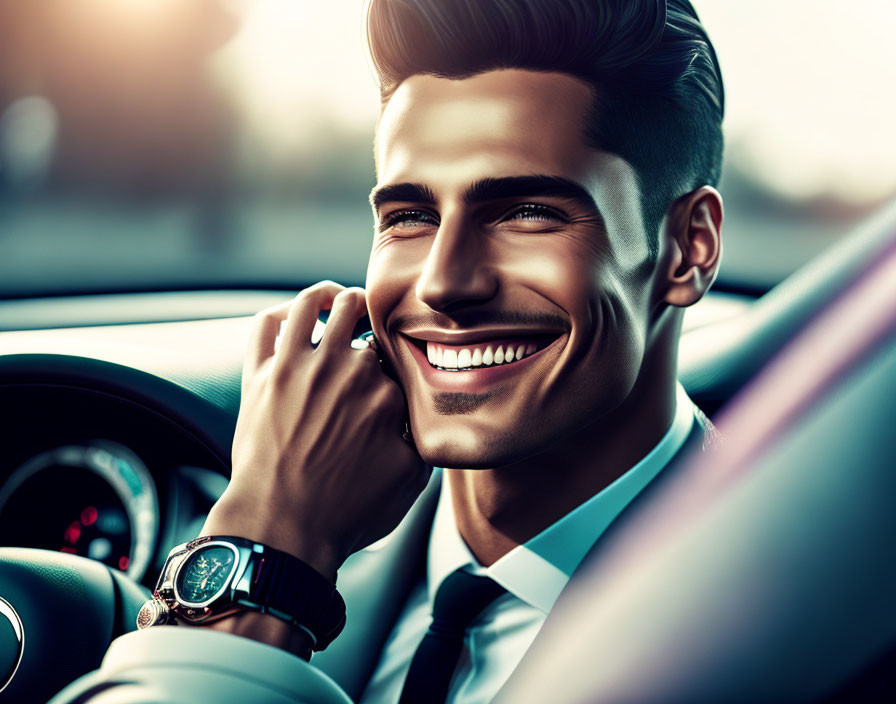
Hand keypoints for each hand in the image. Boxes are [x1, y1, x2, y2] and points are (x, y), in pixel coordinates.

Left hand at [202, 281, 430, 581]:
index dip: (398, 353)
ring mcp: (299, 366)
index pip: (397, 350)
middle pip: (362, 317)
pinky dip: (284, 310)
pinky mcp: (262, 374)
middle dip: (369, 320)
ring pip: (317, 301)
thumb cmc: (346, 513)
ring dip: (333, 297)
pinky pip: (268, 322)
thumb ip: (425, 438)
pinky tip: (295, 316)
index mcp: (385, 391)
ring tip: (339, 301)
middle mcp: (345, 369)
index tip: (395, 361)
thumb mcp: (409, 482)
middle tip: (369, 330)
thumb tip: (431, 414)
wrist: (282, 529)